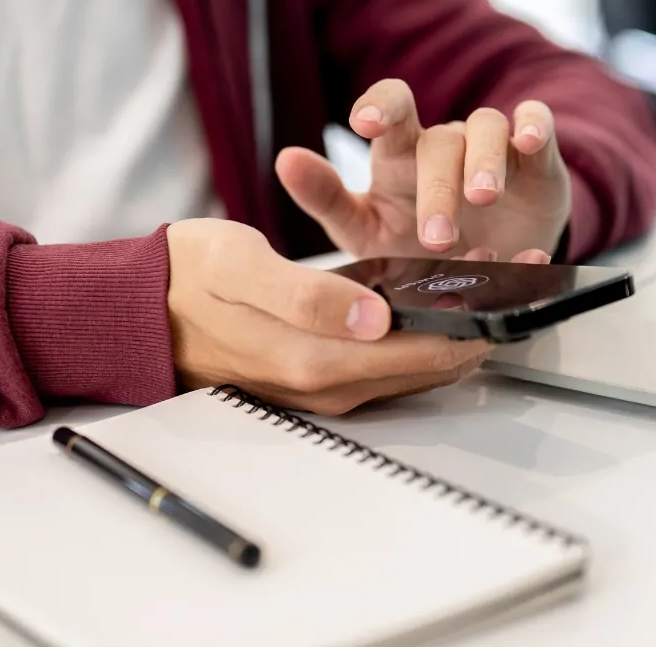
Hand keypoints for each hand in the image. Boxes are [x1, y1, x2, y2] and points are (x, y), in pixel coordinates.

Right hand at [165, 220, 544, 415]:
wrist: (139, 309)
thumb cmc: (186, 279)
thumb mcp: (242, 269)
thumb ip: (308, 295)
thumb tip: (373, 317)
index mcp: (315, 362)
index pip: (421, 351)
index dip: (473, 319)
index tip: (509, 283)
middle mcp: (327, 386)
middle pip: (428, 363)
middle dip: (479, 323)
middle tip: (517, 273)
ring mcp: (324, 385)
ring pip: (412, 364)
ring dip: (457, 328)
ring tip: (492, 278)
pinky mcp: (318, 373)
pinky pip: (388, 361)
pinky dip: (423, 333)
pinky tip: (439, 299)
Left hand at [276, 79, 571, 260]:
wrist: (489, 271)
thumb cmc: (418, 247)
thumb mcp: (366, 232)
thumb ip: (326, 199)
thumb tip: (286, 159)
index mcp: (401, 158)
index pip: (391, 110)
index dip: (379, 107)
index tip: (365, 123)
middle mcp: (446, 146)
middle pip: (439, 142)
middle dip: (437, 187)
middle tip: (436, 237)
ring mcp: (493, 149)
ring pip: (487, 127)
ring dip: (484, 161)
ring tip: (482, 198)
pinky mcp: (537, 161)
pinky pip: (538, 126)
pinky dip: (536, 127)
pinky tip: (530, 142)